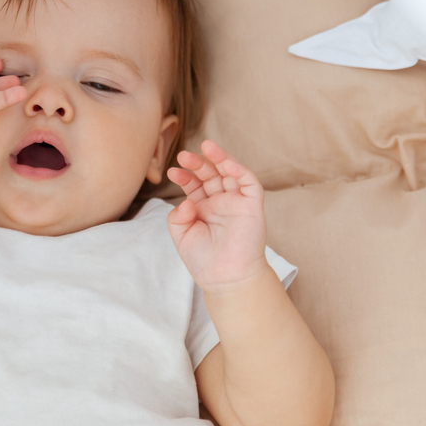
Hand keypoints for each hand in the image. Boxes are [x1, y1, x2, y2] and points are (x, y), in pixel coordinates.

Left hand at [166, 140, 268, 293]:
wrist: (225, 279)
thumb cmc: (204, 261)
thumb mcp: (182, 236)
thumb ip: (178, 216)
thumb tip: (187, 200)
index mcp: (204, 208)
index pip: (194, 184)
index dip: (185, 176)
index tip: (172, 172)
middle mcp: (221, 202)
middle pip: (211, 174)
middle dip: (198, 163)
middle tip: (184, 156)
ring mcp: (237, 203)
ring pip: (230, 172)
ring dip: (219, 158)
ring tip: (206, 146)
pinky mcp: (253, 206)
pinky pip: (249, 182)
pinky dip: (239, 169)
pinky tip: (226, 163)